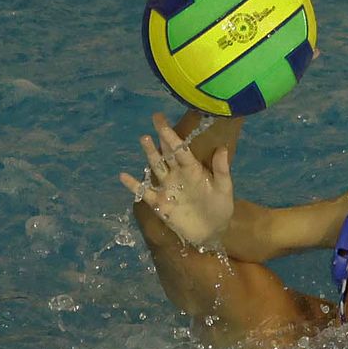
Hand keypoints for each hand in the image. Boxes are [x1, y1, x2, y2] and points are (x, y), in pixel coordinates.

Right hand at [119, 113, 233, 249]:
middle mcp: (177, 174)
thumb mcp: (224, 188)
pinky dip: (133, 185)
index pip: (181, 150)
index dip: (173, 136)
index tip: (164, 122)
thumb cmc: (220, 206)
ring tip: (144, 138)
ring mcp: (166, 187)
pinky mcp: (159, 203)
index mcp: (192, 169)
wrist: (212, 230)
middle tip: (156, 117)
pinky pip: (144, 192)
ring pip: (156, 167)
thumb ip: (221, 170)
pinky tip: (123, 176)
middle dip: (161, 137)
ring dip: (150, 154)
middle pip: (166, 153)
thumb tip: (223, 149)